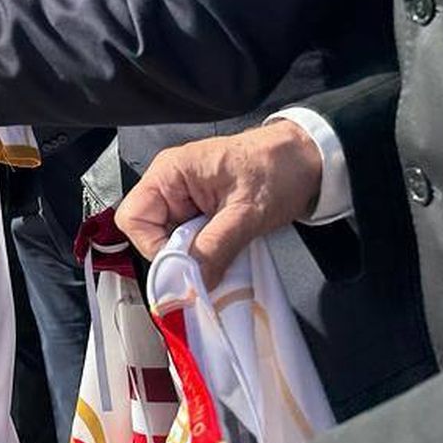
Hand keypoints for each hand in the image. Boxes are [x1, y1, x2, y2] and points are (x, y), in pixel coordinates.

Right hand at [114, 120, 321, 287]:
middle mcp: (169, 185)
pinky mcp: (200, 213)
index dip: (154, 248)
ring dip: (192, 258)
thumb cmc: (277, 169)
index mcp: (169, 173)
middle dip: (175, 256)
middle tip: (205, 269)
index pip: (134, 218)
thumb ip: (216, 246)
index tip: (184, 269)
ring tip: (219, 262)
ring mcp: (184, 199)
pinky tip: (222, 260)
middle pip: (148, 233)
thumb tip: (192, 282)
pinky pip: (189, 242)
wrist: (308, 160)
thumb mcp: (246, 211)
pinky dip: (204, 256)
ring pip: (169, 241)